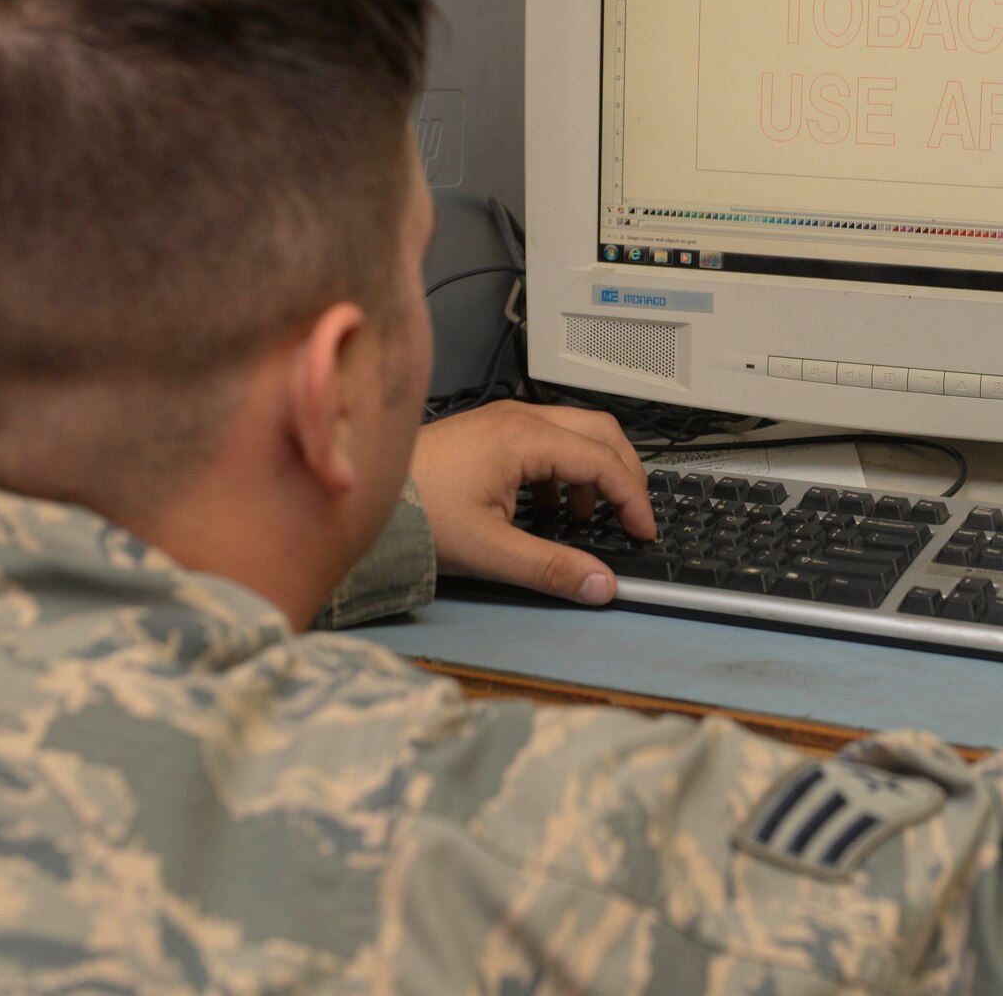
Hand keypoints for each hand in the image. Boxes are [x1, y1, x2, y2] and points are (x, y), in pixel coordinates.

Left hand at [408, 401, 654, 605]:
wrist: (359, 496)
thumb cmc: (414, 514)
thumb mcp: (489, 550)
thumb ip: (551, 568)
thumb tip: (600, 585)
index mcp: (524, 438)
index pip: (604, 461)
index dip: (633, 499)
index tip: (643, 532)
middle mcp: (518, 418)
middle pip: (601, 432)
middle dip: (625, 474)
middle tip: (631, 516)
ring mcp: (502, 420)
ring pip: (575, 431)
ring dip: (594, 470)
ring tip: (585, 517)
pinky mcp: (489, 431)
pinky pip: (548, 438)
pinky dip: (564, 468)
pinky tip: (548, 506)